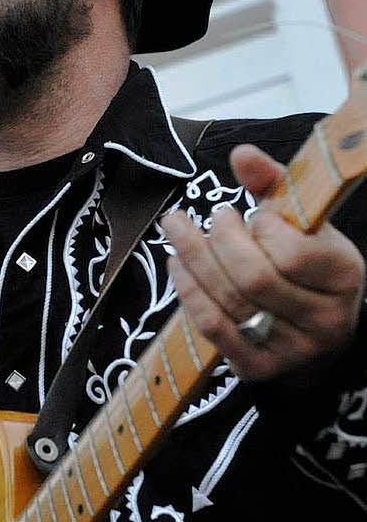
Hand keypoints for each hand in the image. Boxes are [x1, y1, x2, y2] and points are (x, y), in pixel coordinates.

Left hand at [160, 143, 364, 380]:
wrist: (316, 323)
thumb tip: (241, 153)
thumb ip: (274, 183)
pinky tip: (178, 264)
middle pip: (254, 278)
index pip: (294, 255)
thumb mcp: (302, 220)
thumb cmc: (305, 260)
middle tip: (210, 216)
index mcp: (344, 276)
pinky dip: (188, 291)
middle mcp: (325, 319)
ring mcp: (292, 349)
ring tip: (177, 228)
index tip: (251, 214)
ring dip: (193, 258)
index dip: (263, 229)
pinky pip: (212, 328)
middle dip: (219, 240)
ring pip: (228, 301)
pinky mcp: (258, 367)